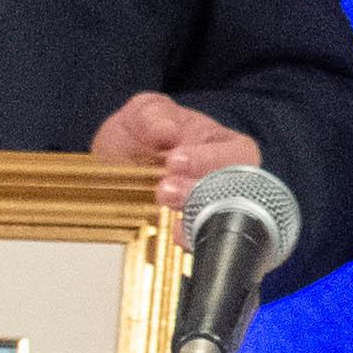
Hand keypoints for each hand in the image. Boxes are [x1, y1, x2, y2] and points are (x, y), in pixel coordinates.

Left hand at [89, 90, 257, 226]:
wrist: (116, 163)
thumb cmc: (142, 133)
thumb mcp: (144, 111)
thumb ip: (153, 114)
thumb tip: (167, 130)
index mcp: (222, 145)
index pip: (237, 154)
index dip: (209, 159)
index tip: (175, 160)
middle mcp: (225, 179)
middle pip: (233, 192)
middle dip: (200, 191)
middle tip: (165, 189)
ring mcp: (210, 209)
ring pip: (220, 218)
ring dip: (194, 215)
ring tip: (163, 206)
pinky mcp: (192, 232)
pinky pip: (203, 241)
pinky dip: (190, 239)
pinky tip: (173, 233)